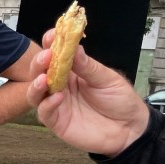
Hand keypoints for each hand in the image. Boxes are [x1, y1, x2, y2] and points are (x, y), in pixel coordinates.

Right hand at [27, 30, 149, 156]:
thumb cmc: (120, 101)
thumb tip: (74, 48)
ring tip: (43, 79)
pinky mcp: (57, 122)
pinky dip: (47, 104)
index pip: (56, 55)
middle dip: (39, 63)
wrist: (129, 129)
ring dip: (34, 84)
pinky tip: (58, 98)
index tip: (51, 35)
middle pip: (39, 72)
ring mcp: (57, 104)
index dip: (51, 44)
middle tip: (46, 57)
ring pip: (35, 93)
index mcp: (72, 72)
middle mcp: (61, 86)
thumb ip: (88, 67)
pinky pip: (45, 112)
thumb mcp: (107, 79)